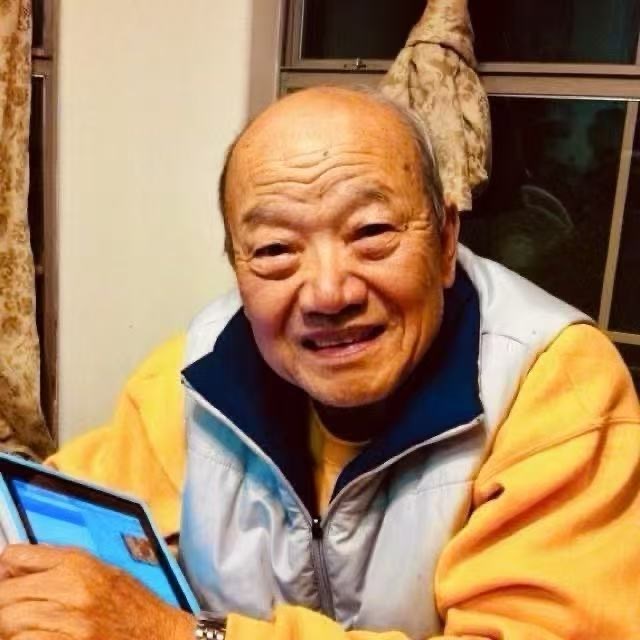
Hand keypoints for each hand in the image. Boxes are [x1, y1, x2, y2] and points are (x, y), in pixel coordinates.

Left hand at [0, 544, 195, 639]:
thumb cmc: (133, 605)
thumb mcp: (100, 571)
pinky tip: (38, 636)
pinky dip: (23, 639)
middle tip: (12, 613)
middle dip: (4, 605)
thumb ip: (57, 565)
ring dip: (11, 628)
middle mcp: (71, 587)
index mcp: (78, 563)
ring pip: (8, 623)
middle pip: (5, 594)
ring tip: (25, 628)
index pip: (14, 557)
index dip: (4, 572)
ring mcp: (69, 621)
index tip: (6, 580)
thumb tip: (12, 567)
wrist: (160, 635)